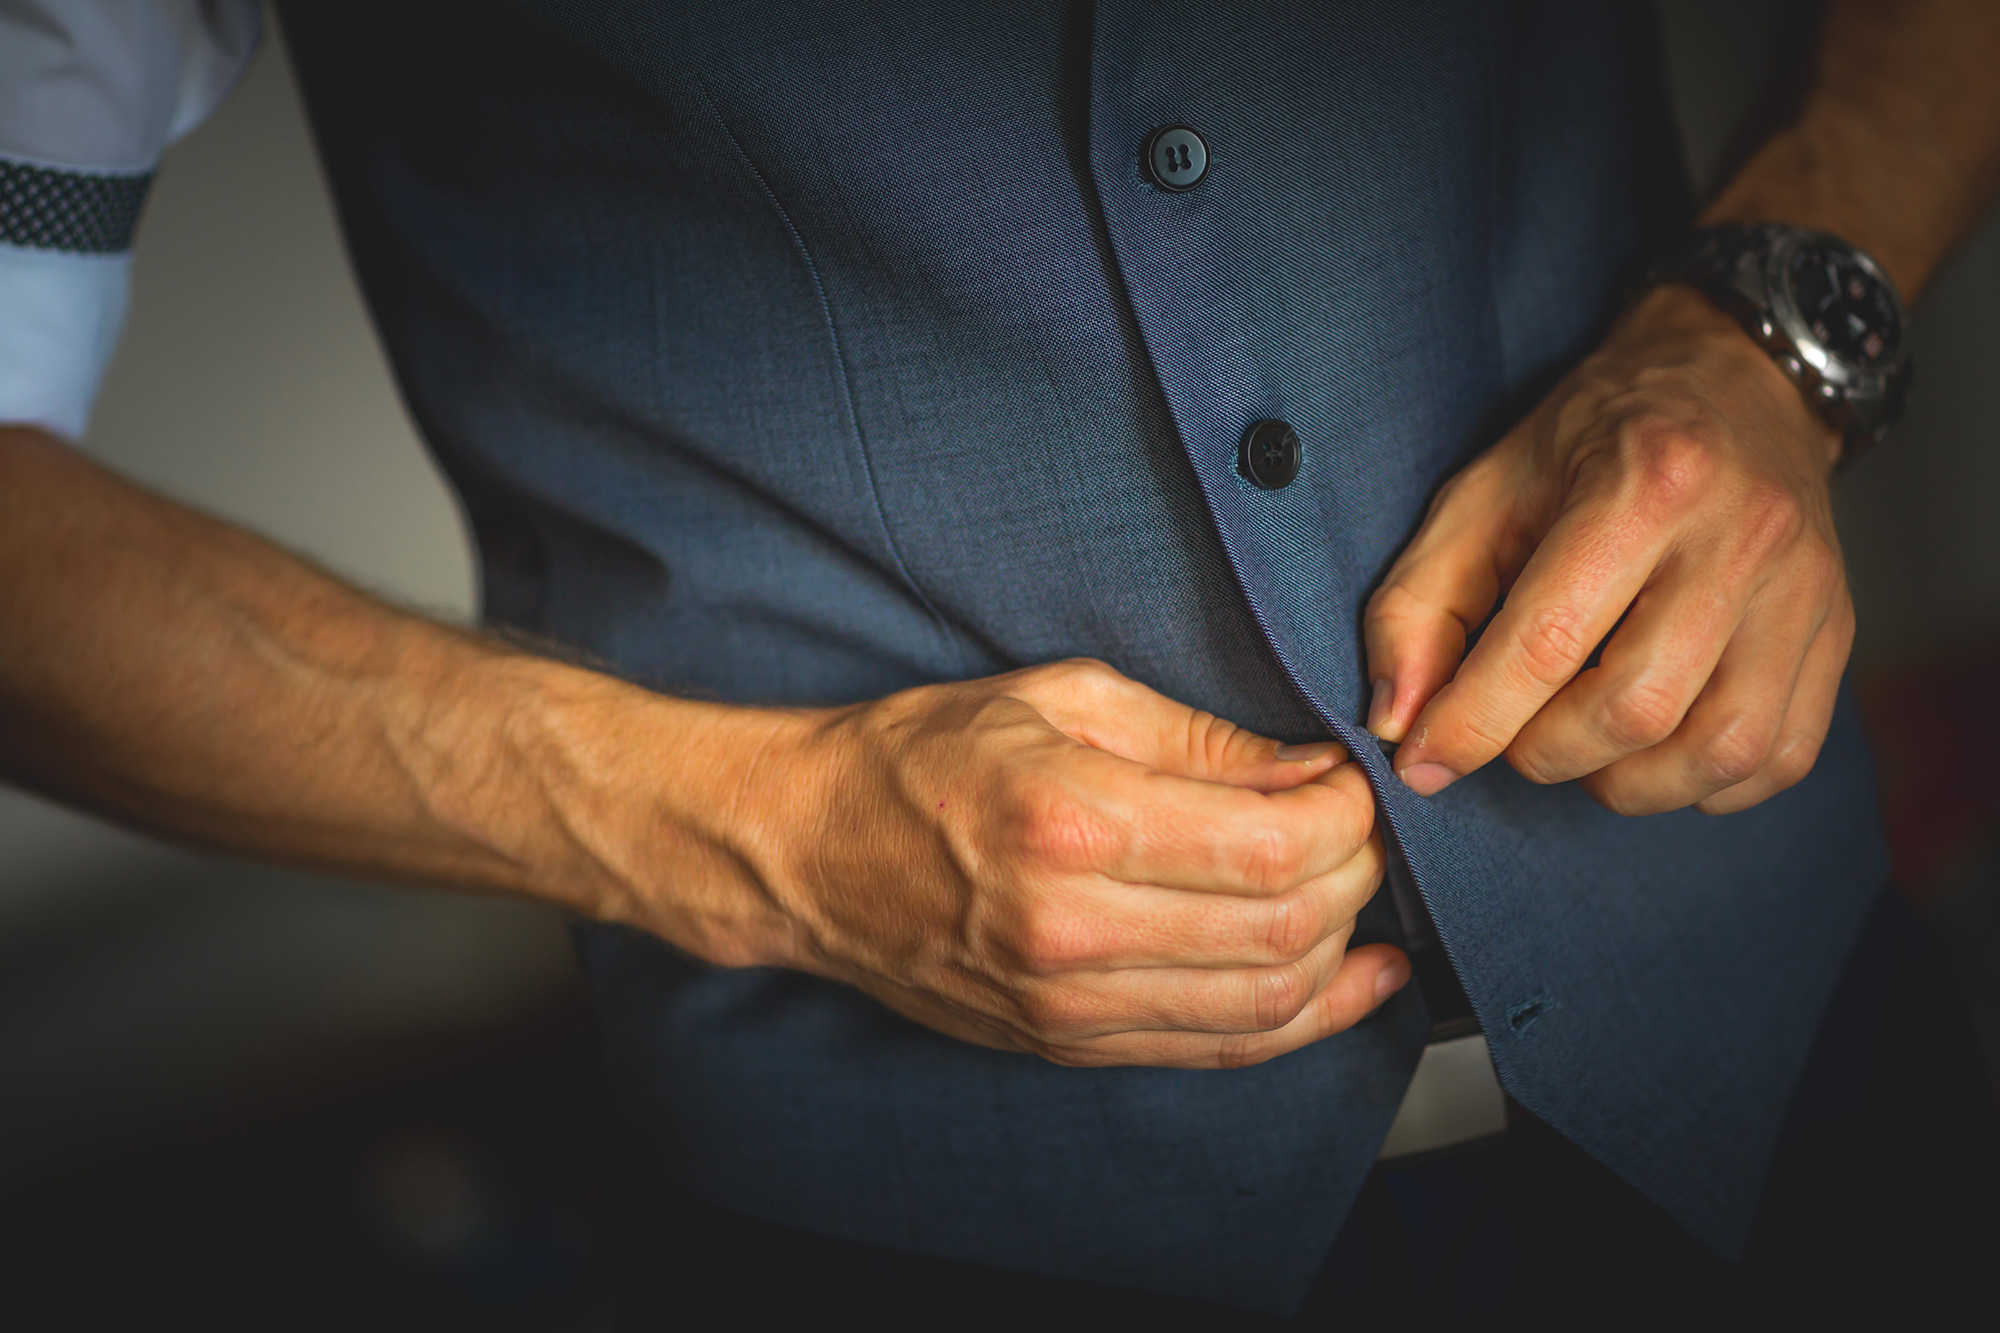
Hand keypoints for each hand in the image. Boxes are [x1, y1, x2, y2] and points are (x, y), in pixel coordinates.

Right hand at [732, 659, 1406, 1067]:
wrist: (805, 853)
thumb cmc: (919, 759)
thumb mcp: (1057, 697)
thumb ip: (1193, 737)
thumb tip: (1306, 768)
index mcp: (1070, 821)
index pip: (1271, 846)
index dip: (1345, 817)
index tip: (1349, 782)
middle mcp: (1071, 928)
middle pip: (1284, 929)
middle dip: (1356, 875)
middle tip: (1359, 829)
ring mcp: (1066, 1002)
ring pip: (1264, 1004)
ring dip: (1339, 950)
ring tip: (1357, 895)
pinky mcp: (1064, 1042)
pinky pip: (1215, 1049)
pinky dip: (1300, 1020)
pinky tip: (1348, 980)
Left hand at [1363, 287, 1852, 815]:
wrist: (1736, 380)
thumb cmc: (1594, 442)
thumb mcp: (1483, 493)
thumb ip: (1420, 604)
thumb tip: (1398, 721)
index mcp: (1644, 484)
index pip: (1547, 644)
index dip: (1472, 723)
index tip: (1422, 760)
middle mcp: (1740, 538)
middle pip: (1636, 709)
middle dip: (1547, 753)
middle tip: (1514, 733)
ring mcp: (1805, 590)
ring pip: (1720, 749)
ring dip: (1627, 783)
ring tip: (1582, 746)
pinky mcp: (1837, 631)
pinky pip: (1780, 757)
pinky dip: (1704, 784)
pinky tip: (1656, 748)